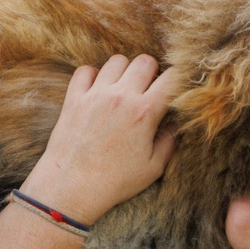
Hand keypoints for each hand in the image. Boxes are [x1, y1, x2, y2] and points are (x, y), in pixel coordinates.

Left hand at [26, 54, 181, 225]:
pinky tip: (98, 90)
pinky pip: (85, 70)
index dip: (178, 80)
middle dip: (152, 71)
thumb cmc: (114, 182)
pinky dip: (93, 76)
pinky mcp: (74, 99)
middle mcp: (121, 97)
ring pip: (117, 61)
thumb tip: (177, 125)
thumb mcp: (152, 168)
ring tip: (123, 88)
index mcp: (144, 113)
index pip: (171, 78)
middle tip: (149, 89)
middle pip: (145, 60)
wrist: (71, 187)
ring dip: (124, 71)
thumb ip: (169, 142)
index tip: (175, 89)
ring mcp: (95, 95)